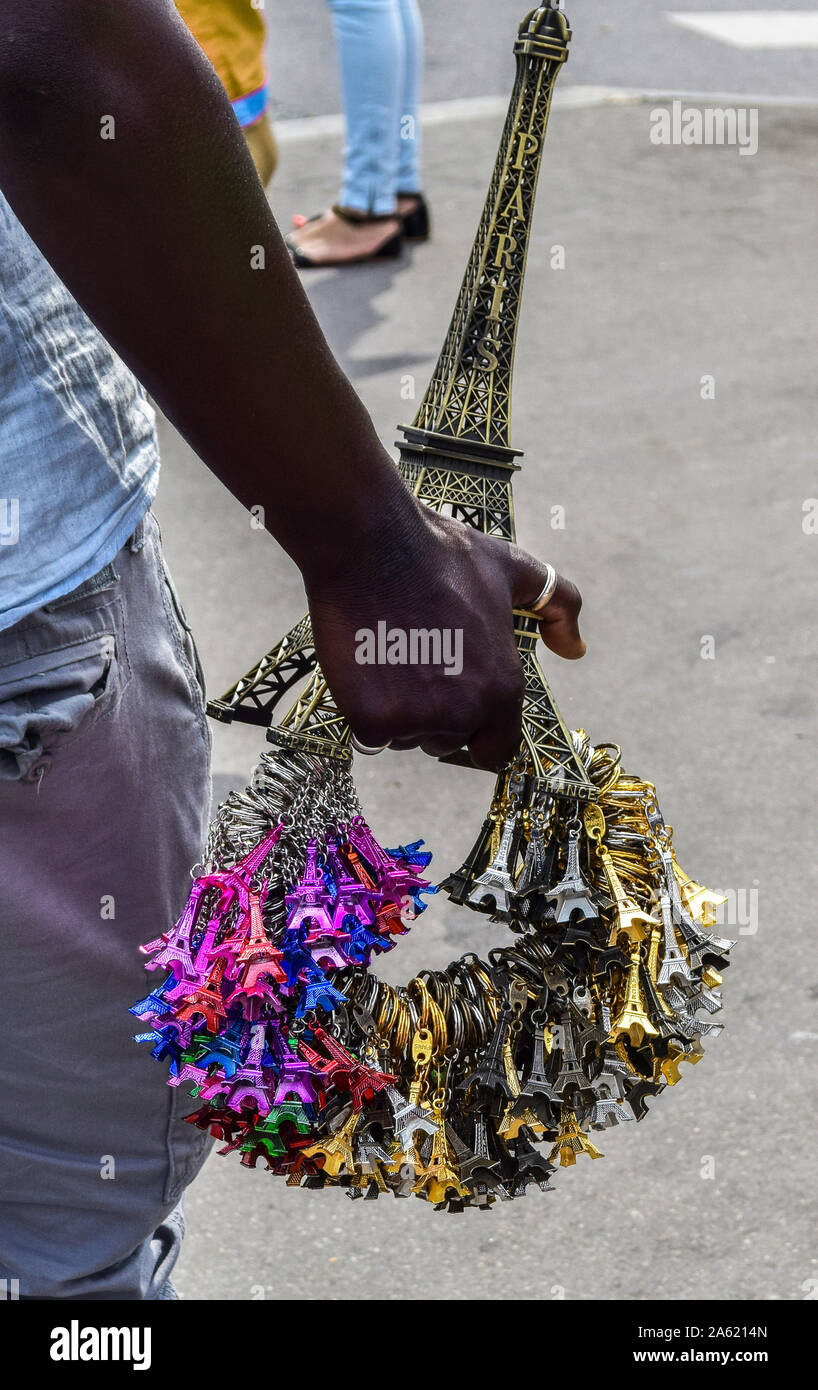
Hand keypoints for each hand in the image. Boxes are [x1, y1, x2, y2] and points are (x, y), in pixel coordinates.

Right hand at [305, 503, 584, 771]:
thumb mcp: (513, 570)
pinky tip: (365, 664)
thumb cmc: (439, 554)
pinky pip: (368, 735)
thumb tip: (576, 649)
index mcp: (503, 689)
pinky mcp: (372, 720)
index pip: (496, 748)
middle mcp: (465, 713)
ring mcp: (417, 720)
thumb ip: (558, 607)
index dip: (476, 728)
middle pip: (445, 741)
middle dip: (430, 712)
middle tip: (414, 659)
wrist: (372, 542)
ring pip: (404, 738)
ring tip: (389, 654)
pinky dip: (362, 708)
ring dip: (395, 710)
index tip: (453, 699)